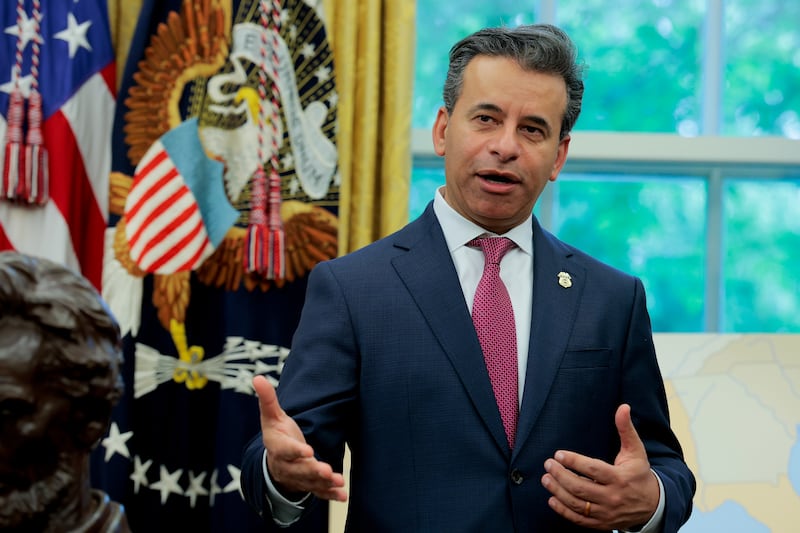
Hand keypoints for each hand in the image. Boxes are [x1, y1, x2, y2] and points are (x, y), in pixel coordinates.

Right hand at [253, 375, 346, 501]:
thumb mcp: (271, 416)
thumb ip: (268, 399)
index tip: (308, 451)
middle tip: (326, 470)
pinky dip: (330, 494)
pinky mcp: (308, 485)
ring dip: (324, 483)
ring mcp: (298, 477)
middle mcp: (287, 466)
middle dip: (313, 470)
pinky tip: (343, 496)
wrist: (275, 461)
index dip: (296, 451)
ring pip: (310, 482)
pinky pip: (319, 492)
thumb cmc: (277, 434)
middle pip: (300, 470)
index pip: (286, 450)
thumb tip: (258, 377)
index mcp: (277, 447)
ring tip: (338, 481)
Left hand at [541, 404, 658, 529]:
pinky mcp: (602, 524)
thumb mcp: (635, 450)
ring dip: (558, 491)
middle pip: (581, 488)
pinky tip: (552, 499)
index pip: (593, 470)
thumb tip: (623, 407)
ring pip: (577, 504)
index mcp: (620, 478)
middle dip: (560, 476)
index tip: (558, 454)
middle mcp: (612, 497)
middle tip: (548, 465)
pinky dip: (564, 511)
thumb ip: (626, 429)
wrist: (653, 505)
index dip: (574, 462)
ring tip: (546, 479)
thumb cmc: (639, 473)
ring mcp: (607, 513)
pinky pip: (579, 520)